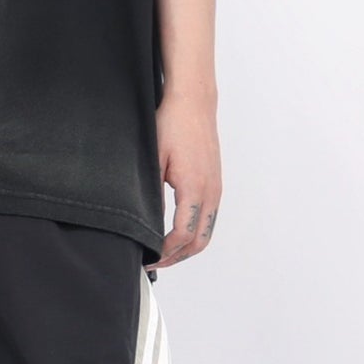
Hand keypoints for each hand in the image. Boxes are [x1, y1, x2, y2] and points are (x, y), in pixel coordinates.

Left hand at [148, 88, 221, 270]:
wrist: (193, 102)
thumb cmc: (172, 124)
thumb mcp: (153, 162)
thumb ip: (152, 197)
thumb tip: (147, 225)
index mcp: (195, 189)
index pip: (182, 236)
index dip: (164, 252)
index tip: (148, 257)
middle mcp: (211, 192)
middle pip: (199, 242)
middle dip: (176, 257)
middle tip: (155, 262)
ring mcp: (216, 189)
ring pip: (206, 232)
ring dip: (187, 247)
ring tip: (164, 251)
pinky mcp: (215, 184)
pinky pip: (209, 218)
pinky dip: (195, 232)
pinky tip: (177, 231)